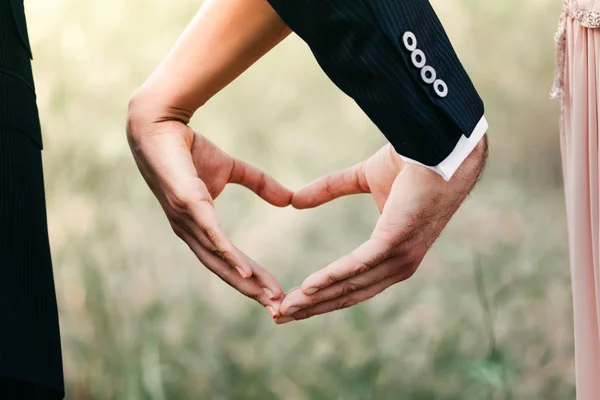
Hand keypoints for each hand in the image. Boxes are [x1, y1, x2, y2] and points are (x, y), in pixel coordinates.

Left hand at [127, 115, 291, 317]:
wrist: (161, 124)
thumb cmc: (190, 149)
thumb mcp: (233, 169)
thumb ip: (260, 184)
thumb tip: (288, 198)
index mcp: (198, 226)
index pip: (226, 260)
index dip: (250, 279)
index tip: (275, 294)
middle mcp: (190, 231)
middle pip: (223, 269)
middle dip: (251, 290)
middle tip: (277, 307)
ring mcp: (187, 220)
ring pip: (219, 259)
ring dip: (245, 280)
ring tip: (269, 295)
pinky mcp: (188, 204)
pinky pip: (212, 236)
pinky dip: (229, 256)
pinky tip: (246, 272)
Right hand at [276, 140, 486, 322]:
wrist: (437, 146)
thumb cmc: (409, 162)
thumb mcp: (361, 178)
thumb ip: (329, 189)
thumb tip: (296, 199)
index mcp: (393, 254)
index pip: (353, 285)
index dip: (322, 297)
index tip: (293, 303)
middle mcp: (398, 264)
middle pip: (347, 294)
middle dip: (312, 307)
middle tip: (279, 315)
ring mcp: (399, 256)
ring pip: (349, 286)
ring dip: (315, 299)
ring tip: (284, 308)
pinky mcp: (395, 242)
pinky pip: (358, 266)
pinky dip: (331, 277)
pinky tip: (308, 287)